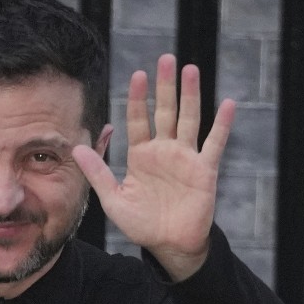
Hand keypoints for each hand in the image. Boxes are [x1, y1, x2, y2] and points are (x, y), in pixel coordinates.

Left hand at [72, 54, 235, 280]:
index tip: (138, 75)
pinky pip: (214, 144)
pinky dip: (222, 125)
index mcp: (141, 155)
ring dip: (190, 95)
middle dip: (165, 86)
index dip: (139, 98)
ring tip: (190, 70)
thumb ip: (98, 173)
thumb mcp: (113, 199)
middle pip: (165, 112)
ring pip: (189, 120)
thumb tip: (76, 149)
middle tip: (166, 59)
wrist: (168, 245)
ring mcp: (185, 158)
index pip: (139, 120)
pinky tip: (227, 104)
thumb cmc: (141, 223)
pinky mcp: (204, 170)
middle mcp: (164, 151)